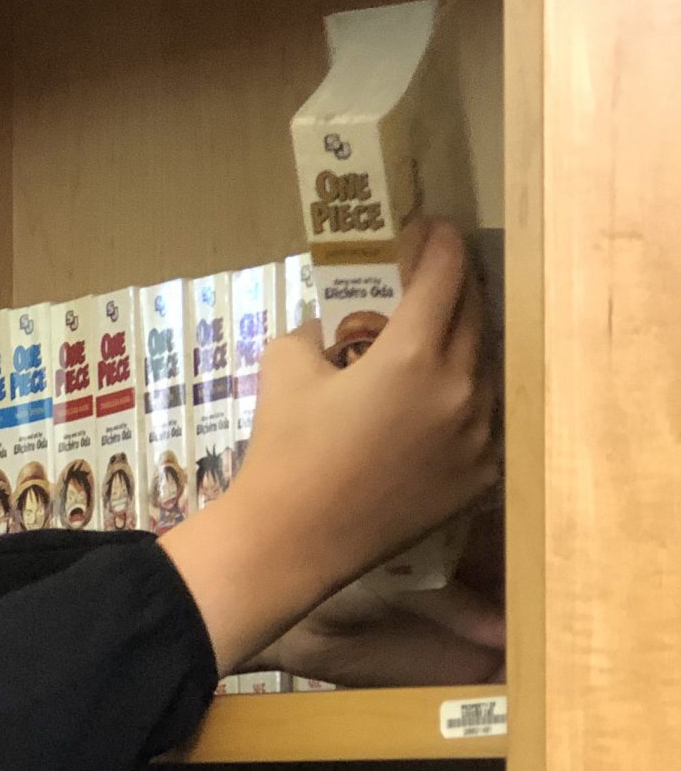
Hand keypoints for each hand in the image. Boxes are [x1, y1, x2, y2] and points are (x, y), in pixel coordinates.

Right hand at [161, 219, 496, 672]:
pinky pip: (485, 418)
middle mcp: (458, 390)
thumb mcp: (286, 365)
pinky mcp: (480, 476)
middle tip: (433, 272)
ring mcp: (477, 437)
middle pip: (475, 312)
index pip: (445, 274)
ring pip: (487, 364)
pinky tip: (438, 396)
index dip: (439, 242)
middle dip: (455, 283)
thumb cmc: (282, 451)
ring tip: (435, 334)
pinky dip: (466, 396)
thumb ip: (319, 328)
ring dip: (464, 340)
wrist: (292, 542)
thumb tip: (336, 323)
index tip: (429, 228)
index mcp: (411, 356)